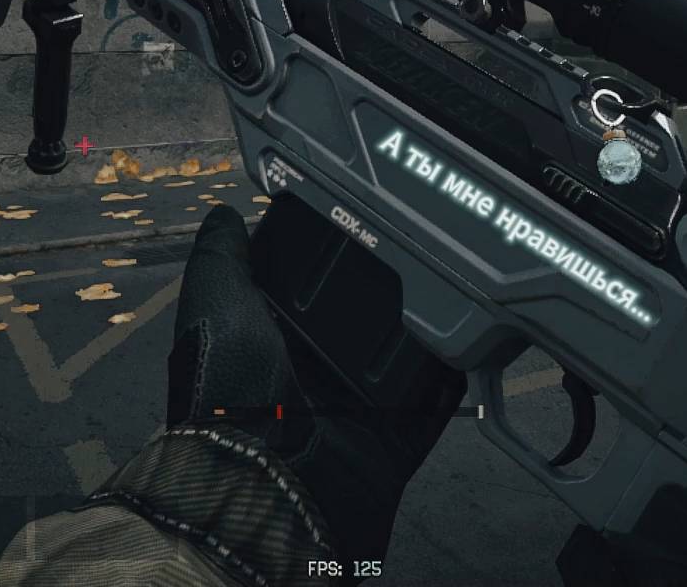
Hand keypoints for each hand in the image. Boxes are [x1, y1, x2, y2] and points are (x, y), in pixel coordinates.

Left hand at [168, 202, 464, 564]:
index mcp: (269, 336)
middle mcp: (314, 367)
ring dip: (429, 326)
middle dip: (393, 285)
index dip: (330, 254)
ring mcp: (358, 403)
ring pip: (405, 353)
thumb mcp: (213, 299)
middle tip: (428, 240)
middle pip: (365, 315)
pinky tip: (473, 338)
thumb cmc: (231, 382)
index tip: (365, 212)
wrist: (267, 474)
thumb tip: (222, 212)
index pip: (309, 285)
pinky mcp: (397, 433)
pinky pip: (437, 399)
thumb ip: (221, 254)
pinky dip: (454, 376)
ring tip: (459, 278)